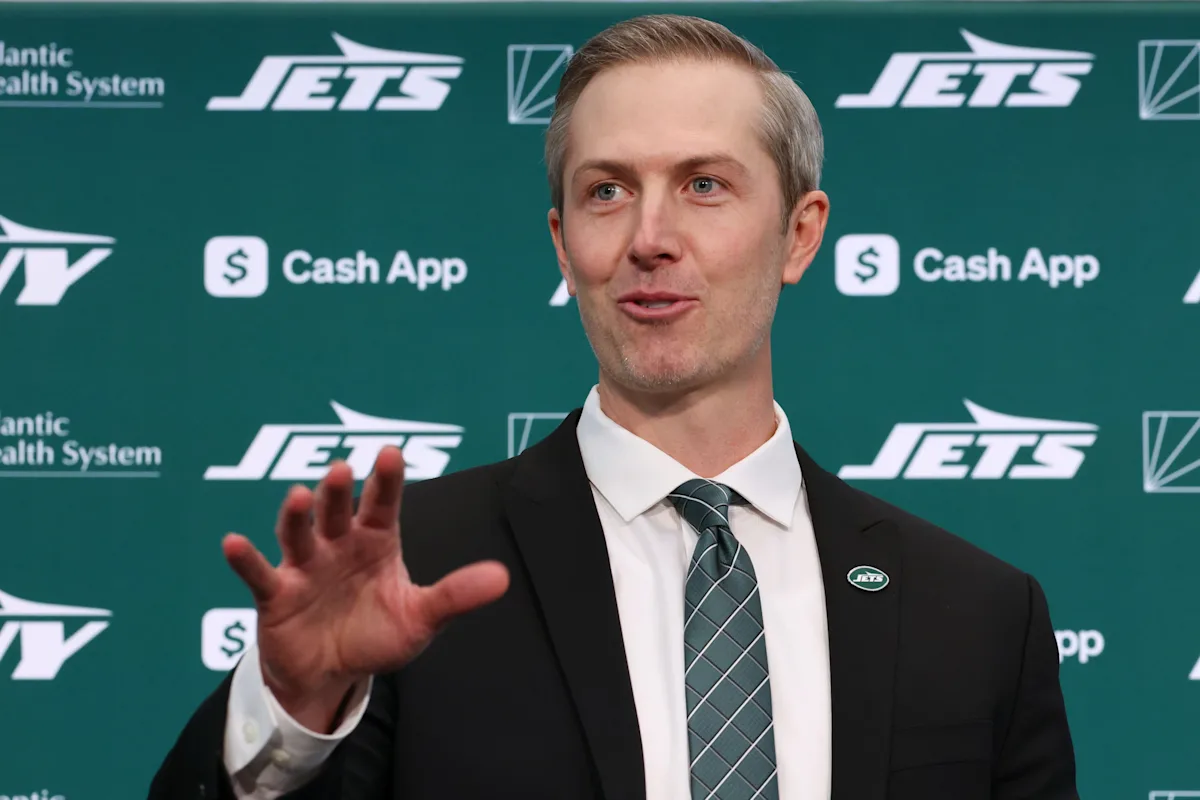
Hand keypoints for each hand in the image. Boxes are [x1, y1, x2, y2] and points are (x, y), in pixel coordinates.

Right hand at [221, 446, 509, 731]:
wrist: (333, 675)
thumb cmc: (376, 634)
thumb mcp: (421, 618)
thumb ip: (456, 595)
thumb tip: (502, 577)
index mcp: (376, 541)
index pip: (383, 504)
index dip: (386, 481)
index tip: (391, 453)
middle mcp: (338, 544)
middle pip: (337, 512)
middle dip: (337, 492)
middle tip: (340, 469)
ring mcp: (305, 567)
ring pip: (299, 534)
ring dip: (296, 515)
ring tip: (299, 496)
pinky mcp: (276, 595)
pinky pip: (258, 574)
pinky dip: (246, 559)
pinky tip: (232, 542)